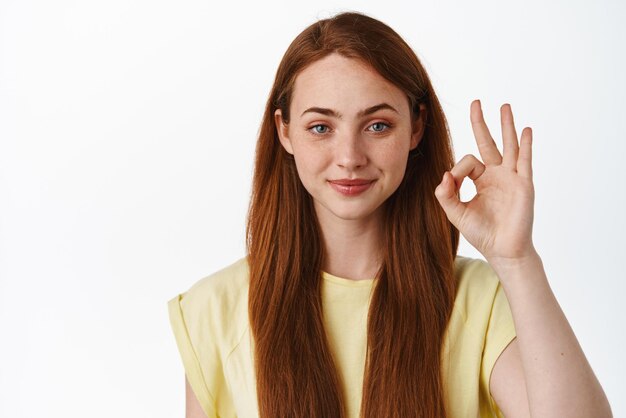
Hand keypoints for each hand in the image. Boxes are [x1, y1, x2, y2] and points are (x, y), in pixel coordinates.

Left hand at [434, 100, 535, 264]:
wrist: (503, 250)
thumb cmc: (482, 233)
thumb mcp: (456, 213)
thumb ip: (446, 195)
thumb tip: (444, 174)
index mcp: (481, 180)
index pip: (468, 161)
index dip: (457, 169)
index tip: (453, 183)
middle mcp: (497, 175)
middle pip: (488, 142)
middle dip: (481, 123)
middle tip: (475, 102)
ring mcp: (512, 177)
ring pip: (508, 145)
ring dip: (506, 125)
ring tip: (504, 106)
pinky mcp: (524, 184)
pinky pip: (524, 160)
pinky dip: (525, 145)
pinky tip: (526, 130)